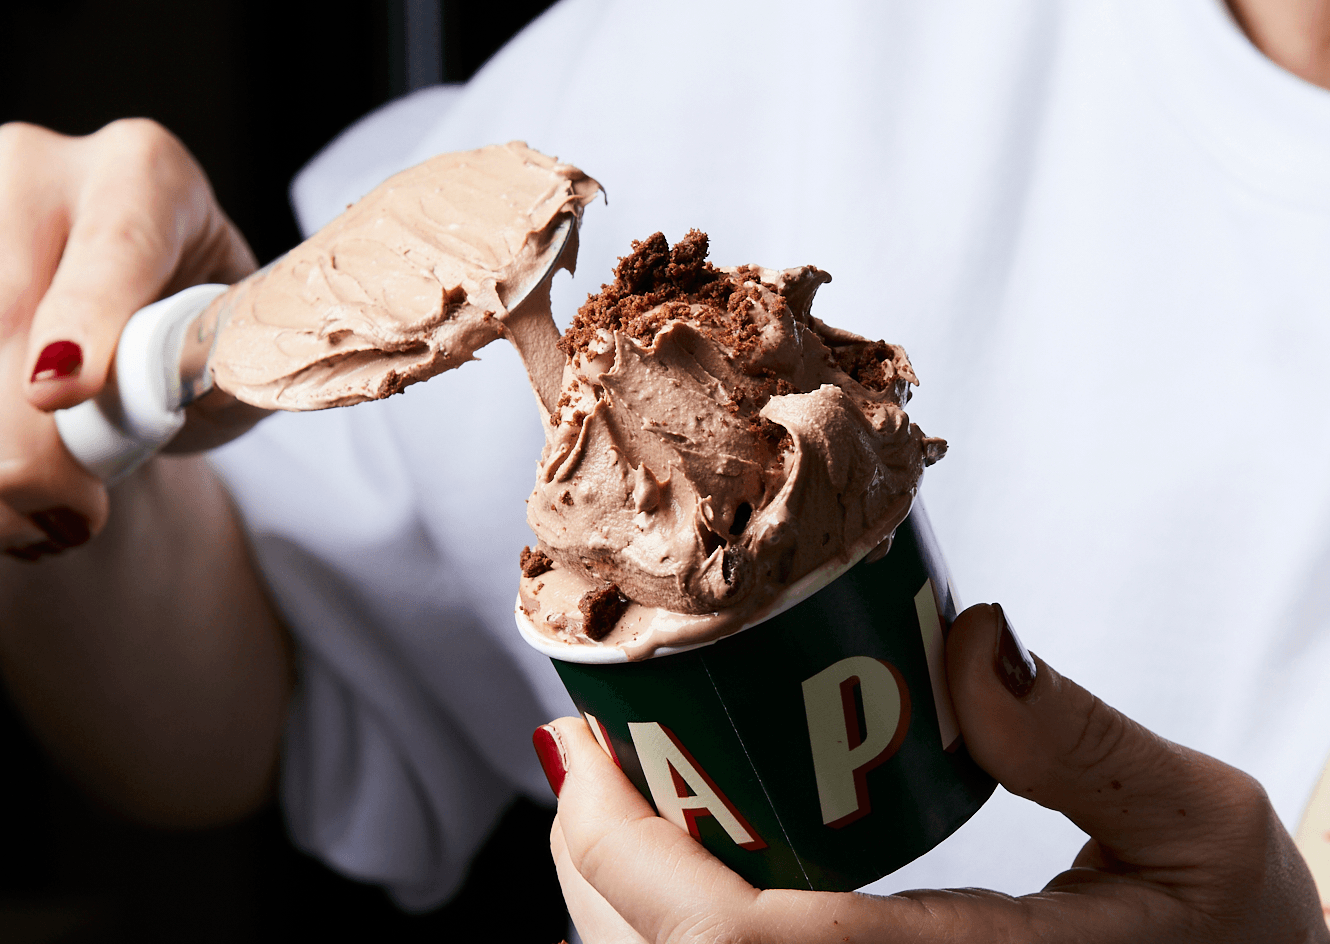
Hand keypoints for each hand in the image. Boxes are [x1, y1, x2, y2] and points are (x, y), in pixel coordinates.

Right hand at [0, 119, 256, 558]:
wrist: (123, 337)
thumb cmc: (190, 339)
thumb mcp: (236, 352)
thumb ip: (232, 365)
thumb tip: (211, 382)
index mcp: (140, 170)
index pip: (110, 243)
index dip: (83, 321)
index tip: (69, 398)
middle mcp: (28, 173)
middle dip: (25, 447)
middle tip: (73, 521)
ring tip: (44, 528)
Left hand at [544, 603, 1328, 942]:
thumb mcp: (1205, 833)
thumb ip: (1086, 741)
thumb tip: (965, 638)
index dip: (627, 854)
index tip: (583, 747)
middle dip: (593, 860)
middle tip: (581, 744)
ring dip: (615, 893)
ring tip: (613, 785)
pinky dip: (664, 926)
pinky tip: (677, 853)